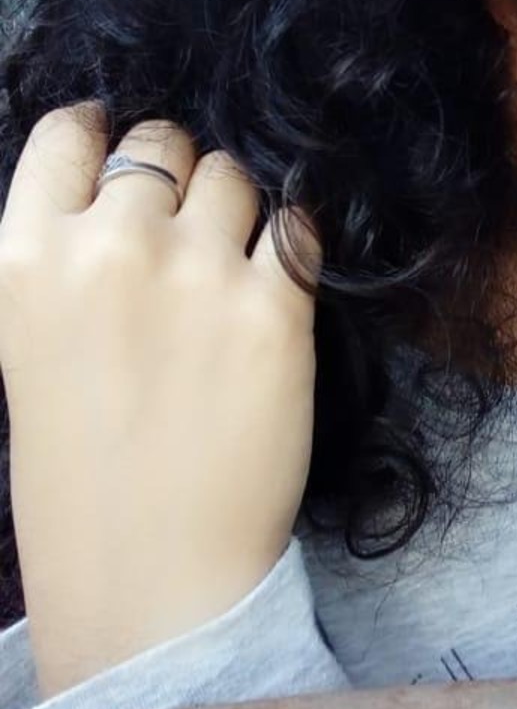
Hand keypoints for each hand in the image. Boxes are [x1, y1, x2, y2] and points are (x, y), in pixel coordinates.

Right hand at [0, 102, 321, 696]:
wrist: (148, 577)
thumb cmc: (80, 473)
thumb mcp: (28, 342)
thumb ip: (68, 254)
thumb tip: (123, 181)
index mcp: (25, 258)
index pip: (73, 131)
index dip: (104, 139)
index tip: (122, 160)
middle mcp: (109, 248)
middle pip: (165, 144)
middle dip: (175, 182)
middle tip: (180, 241)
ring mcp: (197, 274)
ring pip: (235, 175)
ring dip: (235, 211)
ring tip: (223, 278)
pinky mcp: (276, 309)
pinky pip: (298, 229)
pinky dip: (289, 253)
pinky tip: (269, 296)